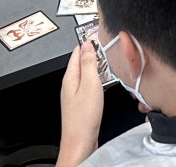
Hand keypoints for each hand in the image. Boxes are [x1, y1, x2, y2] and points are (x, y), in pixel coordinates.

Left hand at [58, 40, 104, 164]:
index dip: (87, 40)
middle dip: (92, 52)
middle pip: (80, 61)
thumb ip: (89, 64)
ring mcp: (74, 94)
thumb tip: (87, 45)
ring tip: (106, 59)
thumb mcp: (90, 85)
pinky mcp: (80, 103)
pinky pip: (88, 84)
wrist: (80, 143)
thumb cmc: (83, 118)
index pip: (76, 51)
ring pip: (84, 73)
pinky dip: (96, 78)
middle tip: (105, 44)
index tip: (97, 32)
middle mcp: (70, 84)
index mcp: (70, 77)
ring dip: (94, 65)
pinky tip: (103, 81)